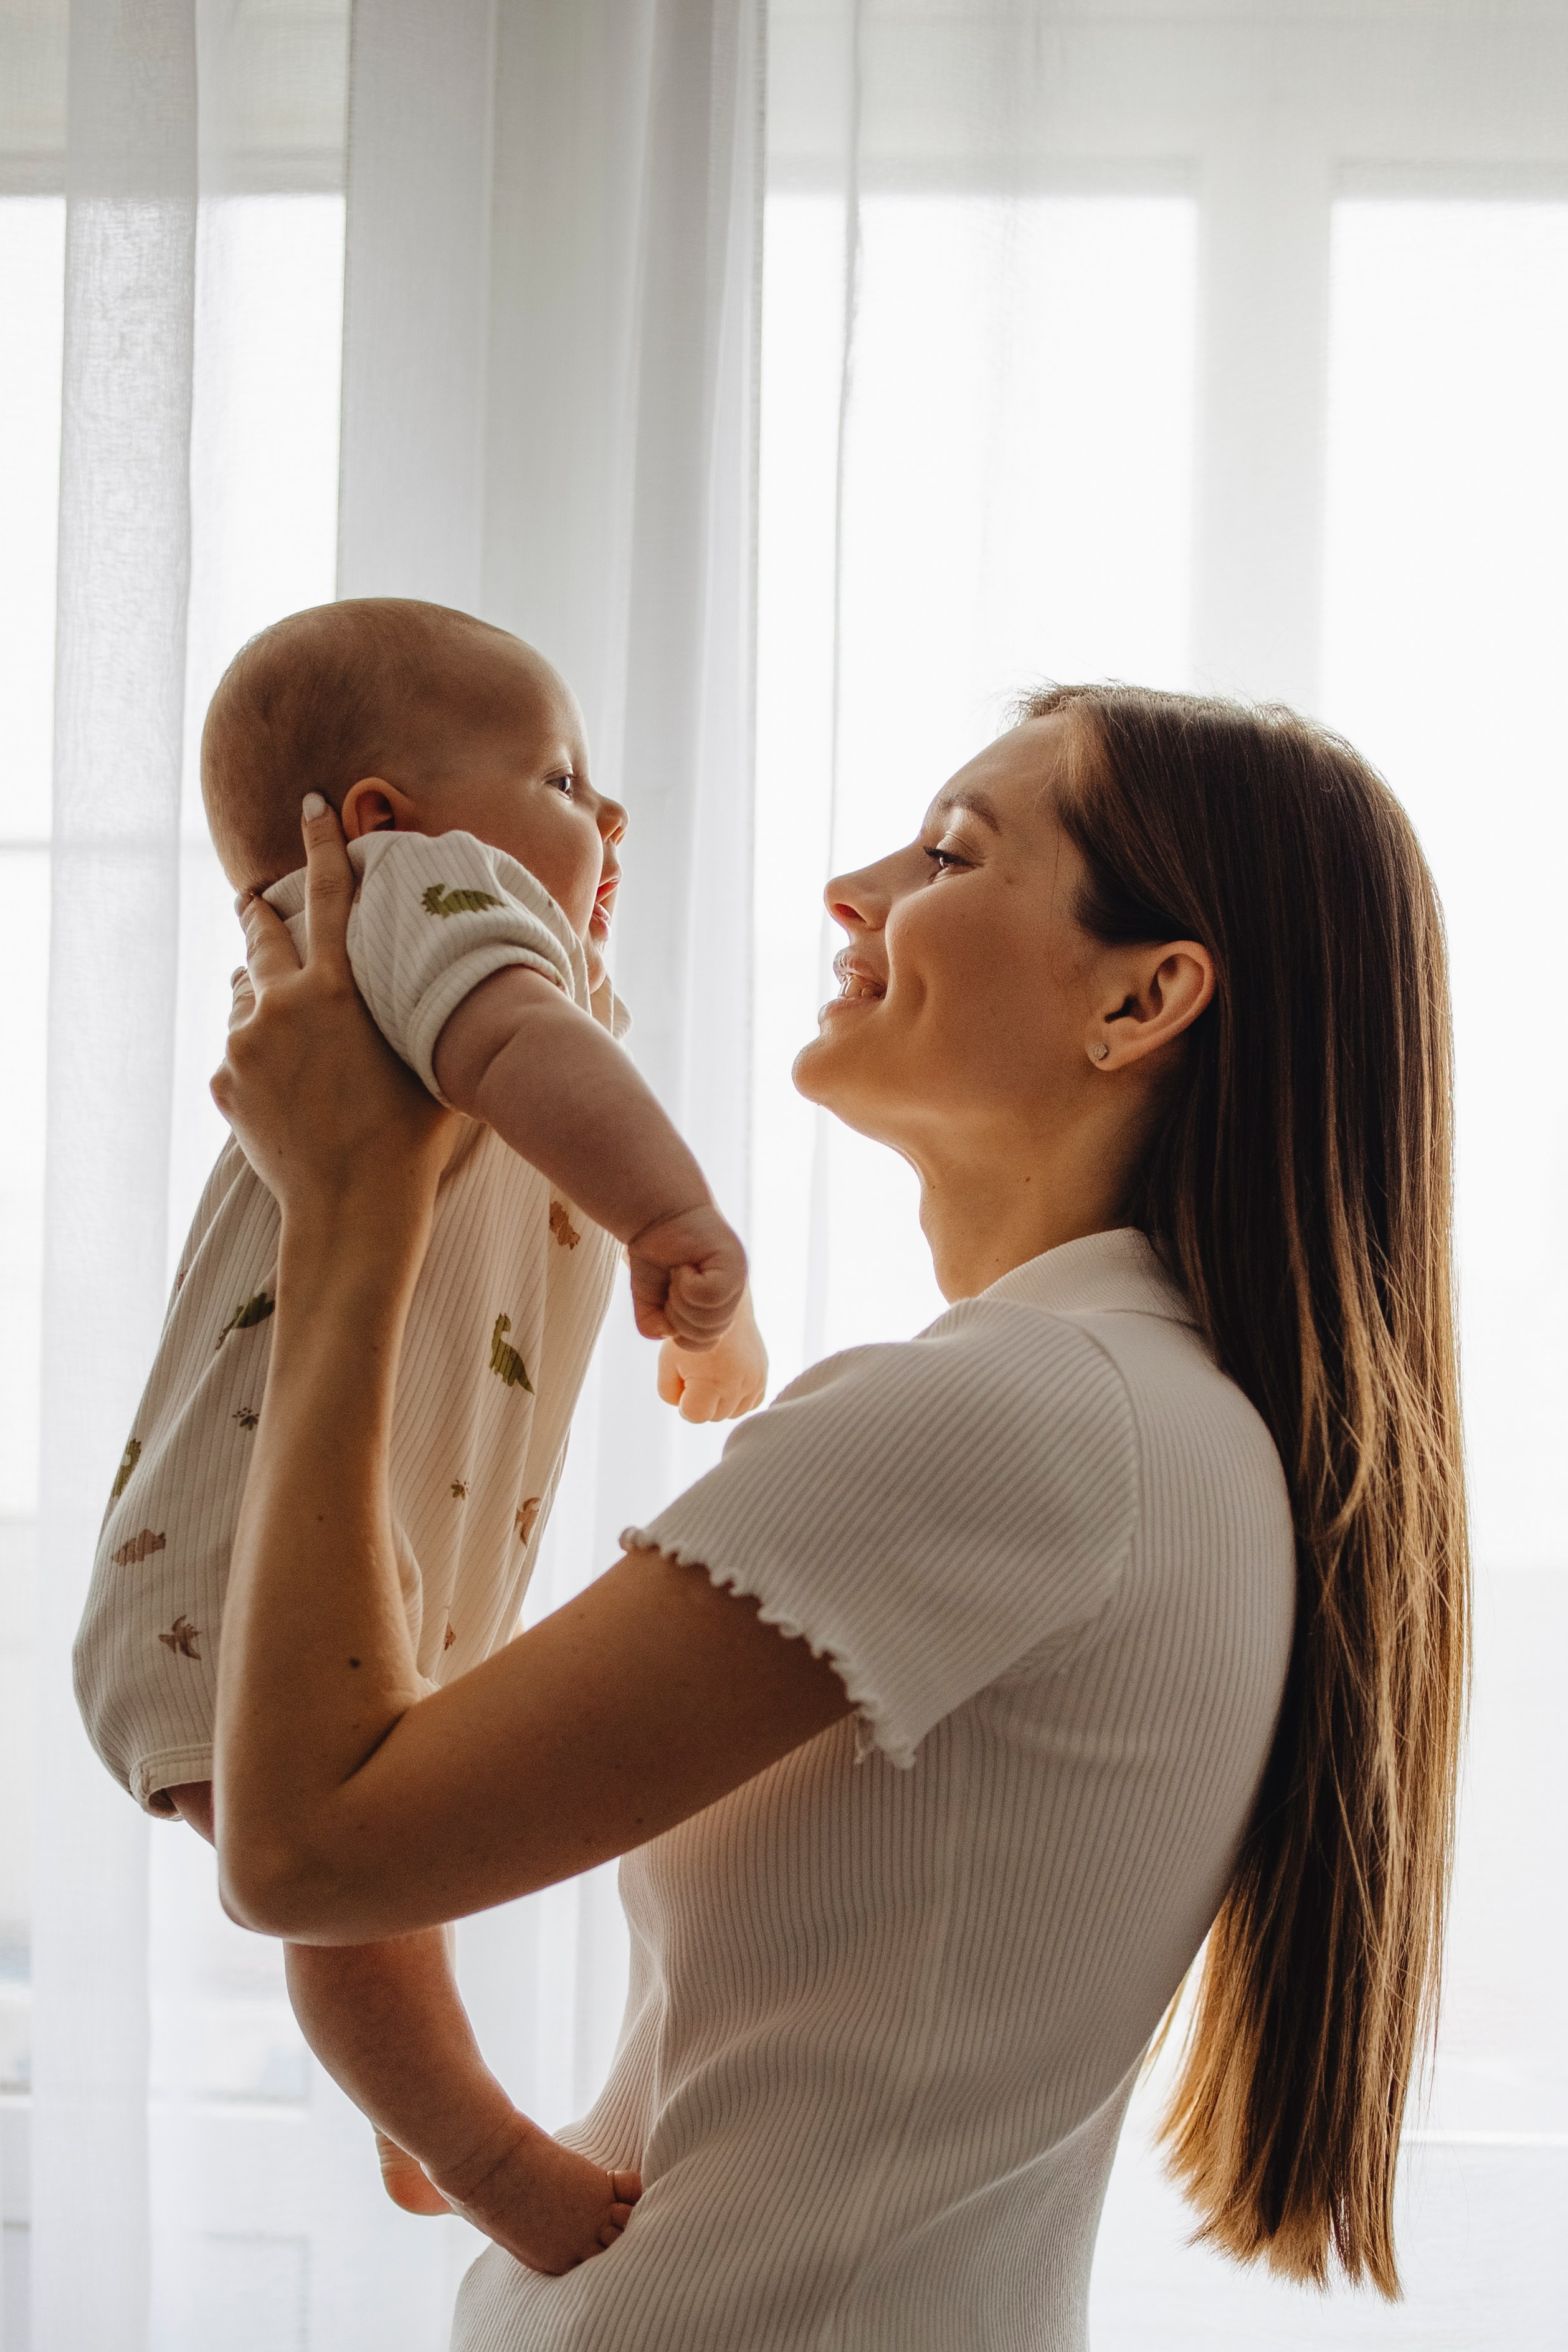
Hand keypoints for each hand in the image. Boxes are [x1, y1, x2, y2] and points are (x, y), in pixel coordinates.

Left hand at [212, 797, 455, 1233]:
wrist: (353, 1206)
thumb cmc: (410, 1137)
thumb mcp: (429, 1058)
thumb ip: (422, 1008)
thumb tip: (463, 979)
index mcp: (339, 988)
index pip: (330, 895)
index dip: (322, 845)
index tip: (311, 806)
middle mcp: (283, 1004)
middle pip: (261, 934)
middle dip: (259, 911)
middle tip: (254, 896)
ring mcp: (246, 1042)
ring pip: (246, 997)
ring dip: (264, 998)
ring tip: (289, 1026)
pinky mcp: (225, 1081)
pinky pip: (239, 1052)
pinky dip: (258, 1057)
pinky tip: (288, 1089)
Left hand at [423, 2109, 640, 2272]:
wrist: (479, 2158)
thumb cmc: (475, 2187)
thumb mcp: (501, 2221)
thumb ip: (519, 2226)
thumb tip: (502, 2211)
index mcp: (547, 2262)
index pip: (587, 2270)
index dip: (595, 2251)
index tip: (597, 2235)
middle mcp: (572, 2249)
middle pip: (613, 2255)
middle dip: (619, 2239)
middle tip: (619, 2218)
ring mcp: (588, 2221)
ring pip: (628, 2227)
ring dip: (628, 2214)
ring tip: (622, 2198)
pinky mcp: (595, 2190)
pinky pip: (630, 2194)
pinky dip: (633, 2188)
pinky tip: (621, 2180)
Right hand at [627, 1203, 746, 1347]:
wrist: (657, 1212)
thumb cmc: (655, 1255)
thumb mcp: (649, 1300)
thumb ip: (654, 1326)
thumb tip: (668, 1333)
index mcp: (719, 1307)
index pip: (705, 1343)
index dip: (679, 1331)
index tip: (668, 1300)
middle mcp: (733, 1294)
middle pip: (709, 1336)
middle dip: (679, 1316)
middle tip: (672, 1284)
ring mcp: (737, 1279)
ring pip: (711, 1320)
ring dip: (682, 1300)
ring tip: (679, 1272)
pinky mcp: (734, 1263)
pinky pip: (711, 1296)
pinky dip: (689, 1284)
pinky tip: (685, 1265)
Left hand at [658, 1287, 767, 1421]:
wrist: (721, 1305)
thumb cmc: (689, 1335)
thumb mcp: (667, 1363)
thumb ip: (669, 1394)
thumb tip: (686, 1407)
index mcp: (712, 1383)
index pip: (695, 1416)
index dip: (684, 1402)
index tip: (683, 1379)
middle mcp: (738, 1386)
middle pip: (714, 1416)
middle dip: (703, 1400)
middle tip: (697, 1370)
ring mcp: (755, 1381)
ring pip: (733, 1412)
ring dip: (721, 1400)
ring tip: (713, 1372)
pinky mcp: (763, 1375)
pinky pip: (750, 1402)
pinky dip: (738, 1397)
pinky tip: (728, 1377)